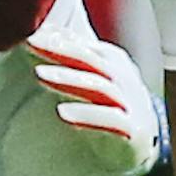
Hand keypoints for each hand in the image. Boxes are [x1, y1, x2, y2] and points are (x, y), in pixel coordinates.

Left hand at [26, 24, 167, 175]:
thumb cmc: (112, 107)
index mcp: (114, 63)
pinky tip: (62, 112)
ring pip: (99, 86)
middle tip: (31, 43)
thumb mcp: (95, 78)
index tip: (31, 31)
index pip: (84, 46)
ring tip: (40, 74)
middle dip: (60, 50)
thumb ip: (75, 57)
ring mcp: (130, 104)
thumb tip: (45, 33)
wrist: (144, 144)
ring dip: (69, 78)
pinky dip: (86, 114)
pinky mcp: (133, 130)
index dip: (59, 37)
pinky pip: (110, 119)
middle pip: (90, 60)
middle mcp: (123, 79)